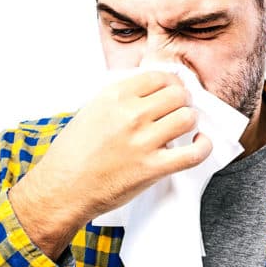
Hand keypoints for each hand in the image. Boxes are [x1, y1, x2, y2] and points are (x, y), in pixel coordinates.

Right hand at [9, 71, 211, 258]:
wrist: (62, 189)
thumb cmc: (73, 153)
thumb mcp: (92, 110)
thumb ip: (121, 97)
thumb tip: (151, 89)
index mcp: (114, 97)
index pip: (159, 77)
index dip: (172, 83)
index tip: (173, 92)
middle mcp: (130, 115)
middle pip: (178, 94)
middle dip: (183, 100)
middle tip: (179, 110)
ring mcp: (143, 141)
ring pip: (187, 117)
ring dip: (190, 121)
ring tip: (183, 128)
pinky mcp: (153, 168)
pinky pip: (194, 153)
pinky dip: (203, 146)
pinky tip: (199, 142)